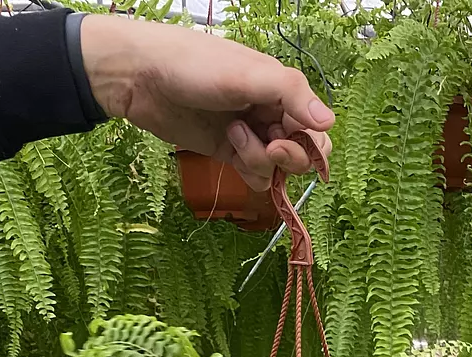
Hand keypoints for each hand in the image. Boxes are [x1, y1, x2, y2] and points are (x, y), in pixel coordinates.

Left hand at [79, 17, 333, 190]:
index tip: (286, 141)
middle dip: (288, 157)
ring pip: (277, 168)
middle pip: (302, 154)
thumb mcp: (249, 74)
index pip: (316, 130)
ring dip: (260, 161)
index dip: (310, 144)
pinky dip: (250, 173)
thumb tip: (330, 123)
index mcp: (281, 90)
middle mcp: (270, 113)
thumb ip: (292, 94)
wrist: (142, 77)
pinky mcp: (229, 152)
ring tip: (232, 135)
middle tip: (267, 146)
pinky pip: (255, 175)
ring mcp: (250, 135)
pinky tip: (230, 151)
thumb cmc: (193, 64)